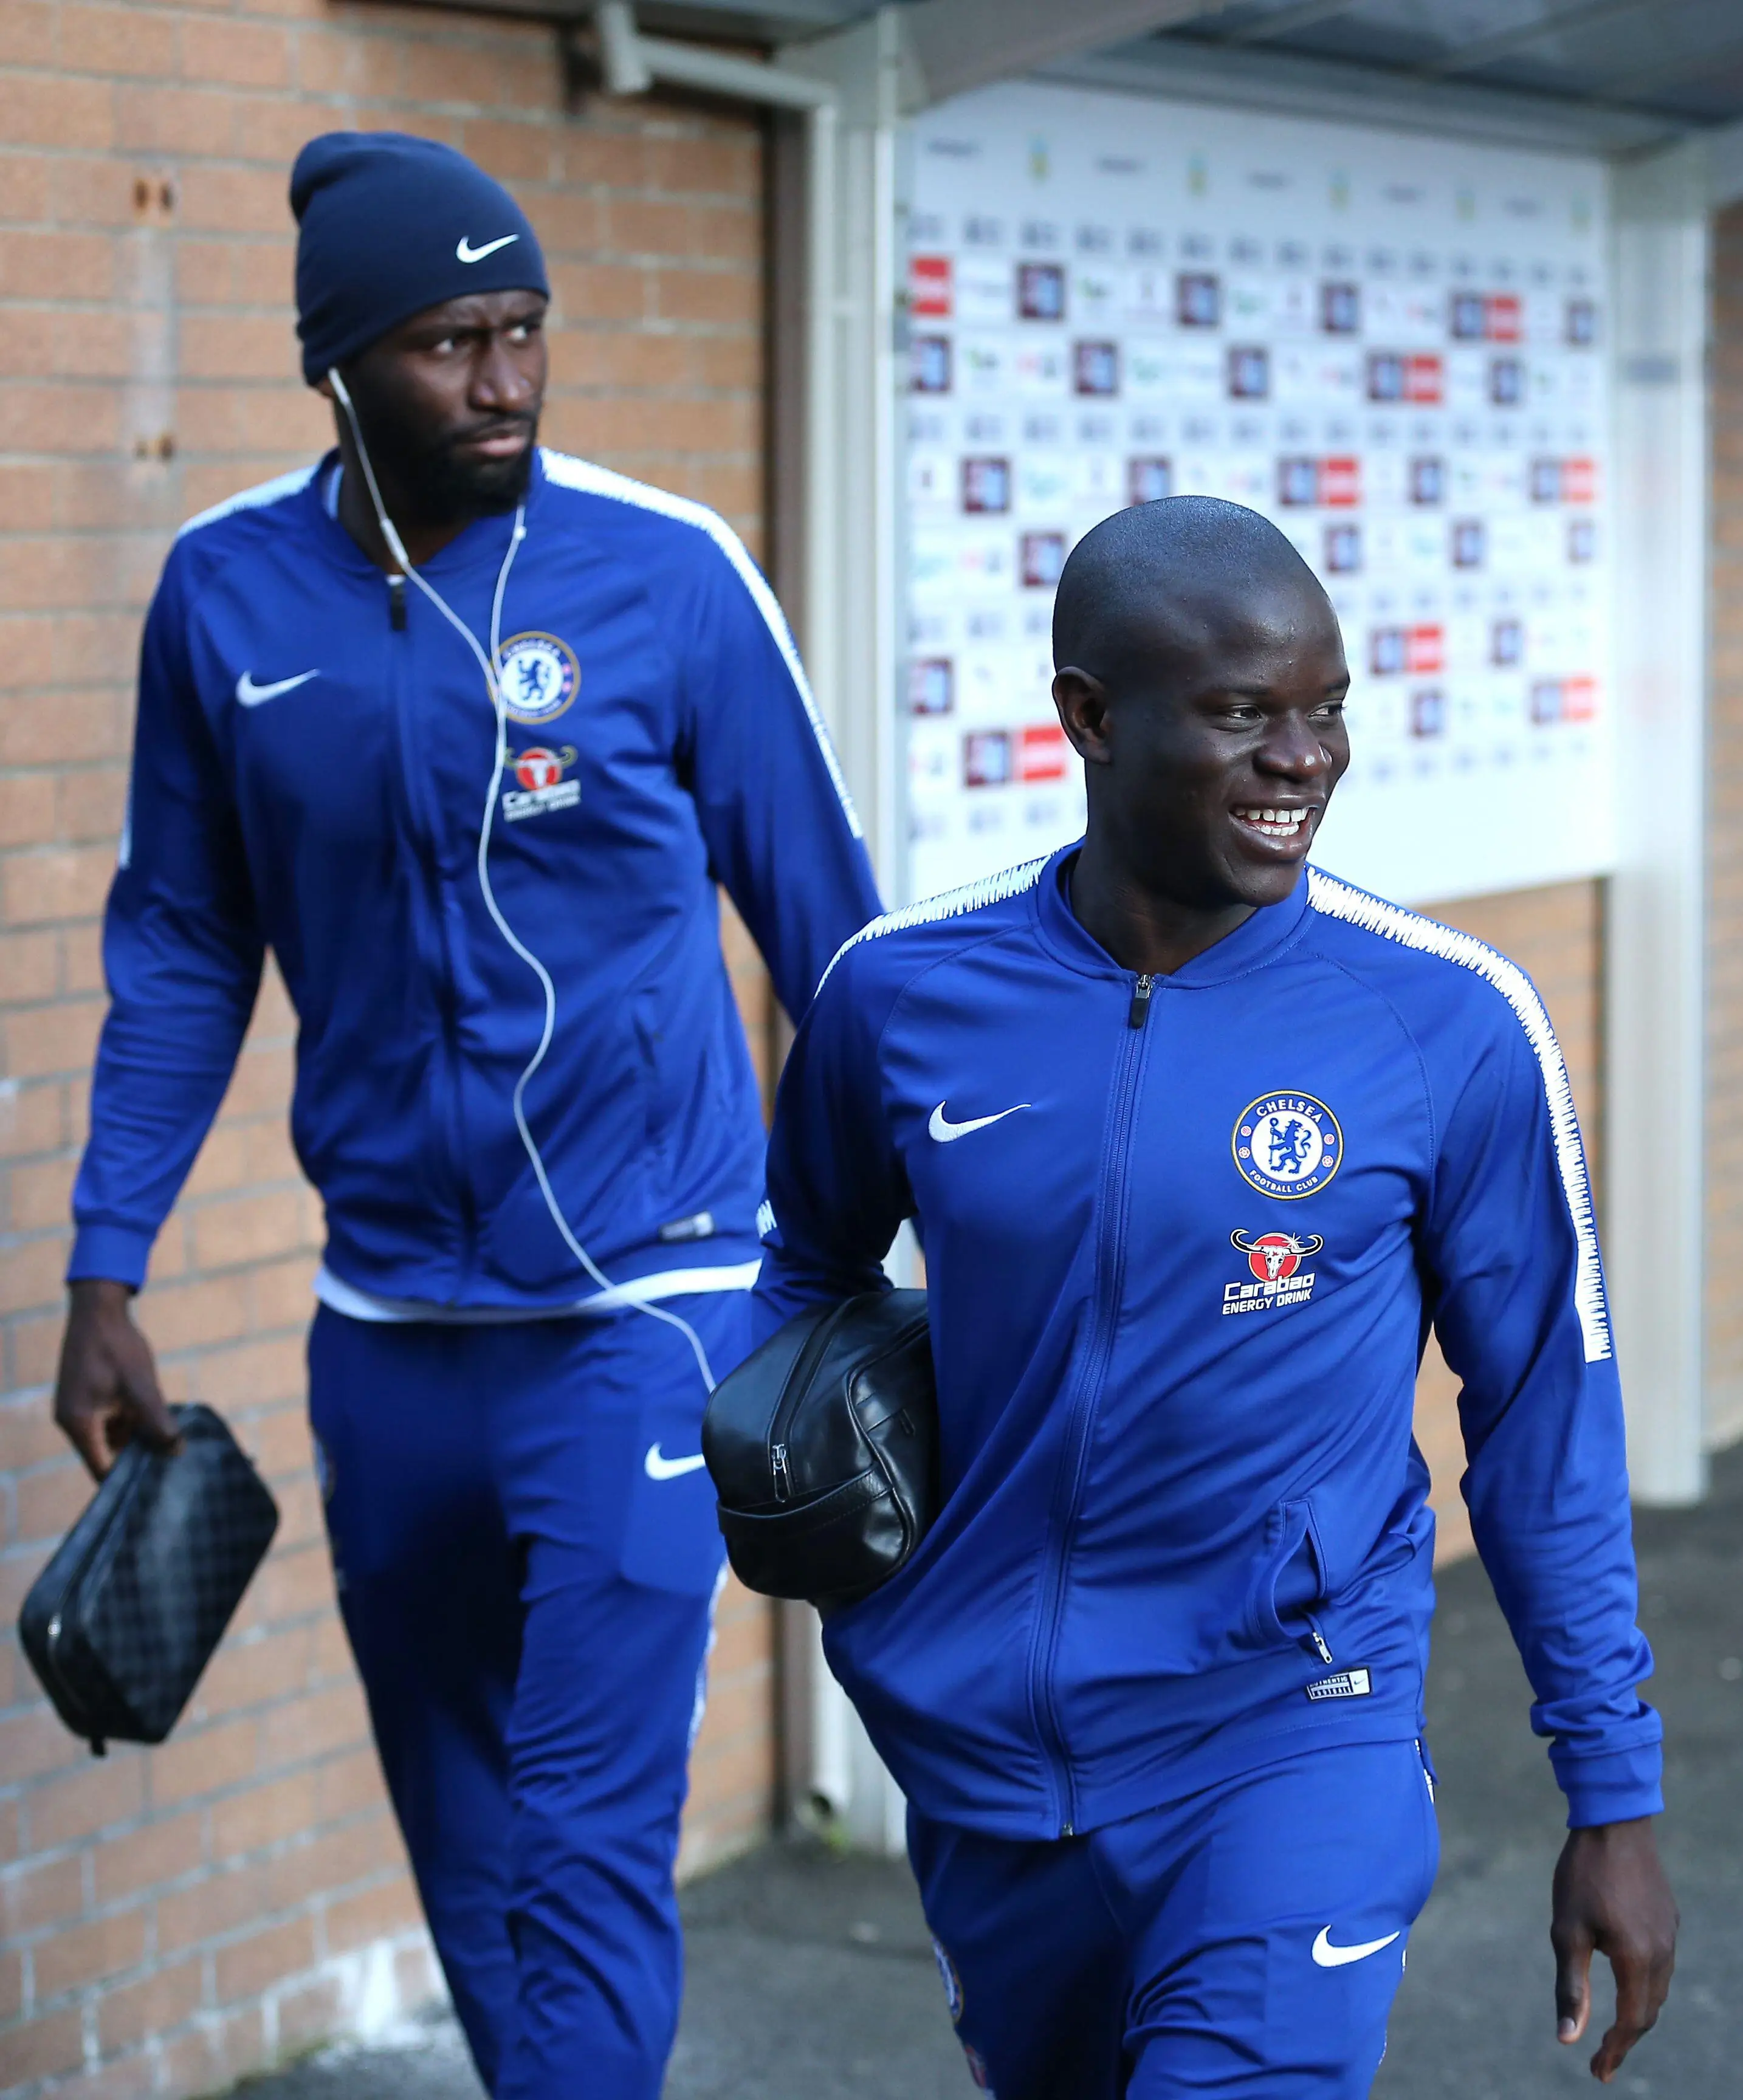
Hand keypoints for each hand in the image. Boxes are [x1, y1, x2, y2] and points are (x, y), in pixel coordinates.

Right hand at [53, 1278, 179, 1479]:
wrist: (99, 1309)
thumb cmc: (118, 1346)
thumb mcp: (141, 1385)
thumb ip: (156, 1420)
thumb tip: (176, 1452)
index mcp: (79, 1424)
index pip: (102, 1469)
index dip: (127, 1481)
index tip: (155, 1488)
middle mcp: (73, 1422)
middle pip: (106, 1455)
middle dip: (137, 1460)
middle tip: (171, 1467)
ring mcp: (78, 1410)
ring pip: (110, 1438)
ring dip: (136, 1441)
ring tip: (171, 1449)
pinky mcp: (87, 1399)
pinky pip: (109, 1422)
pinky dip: (131, 1424)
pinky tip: (159, 1425)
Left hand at [1551, 1817, 1677, 2081]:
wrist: (1613, 1822)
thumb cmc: (1582, 1875)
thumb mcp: (1567, 1931)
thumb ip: (1570, 1988)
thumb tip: (1567, 2039)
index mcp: (1637, 1960)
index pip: (1631, 2023)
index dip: (1615, 2051)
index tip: (1597, 2073)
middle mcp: (1662, 1953)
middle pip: (1647, 2012)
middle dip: (1626, 2040)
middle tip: (1601, 2061)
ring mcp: (1669, 1935)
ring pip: (1657, 1990)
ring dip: (1637, 2014)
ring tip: (1613, 2031)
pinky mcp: (1667, 1919)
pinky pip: (1661, 1965)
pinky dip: (1645, 1986)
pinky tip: (1628, 1984)